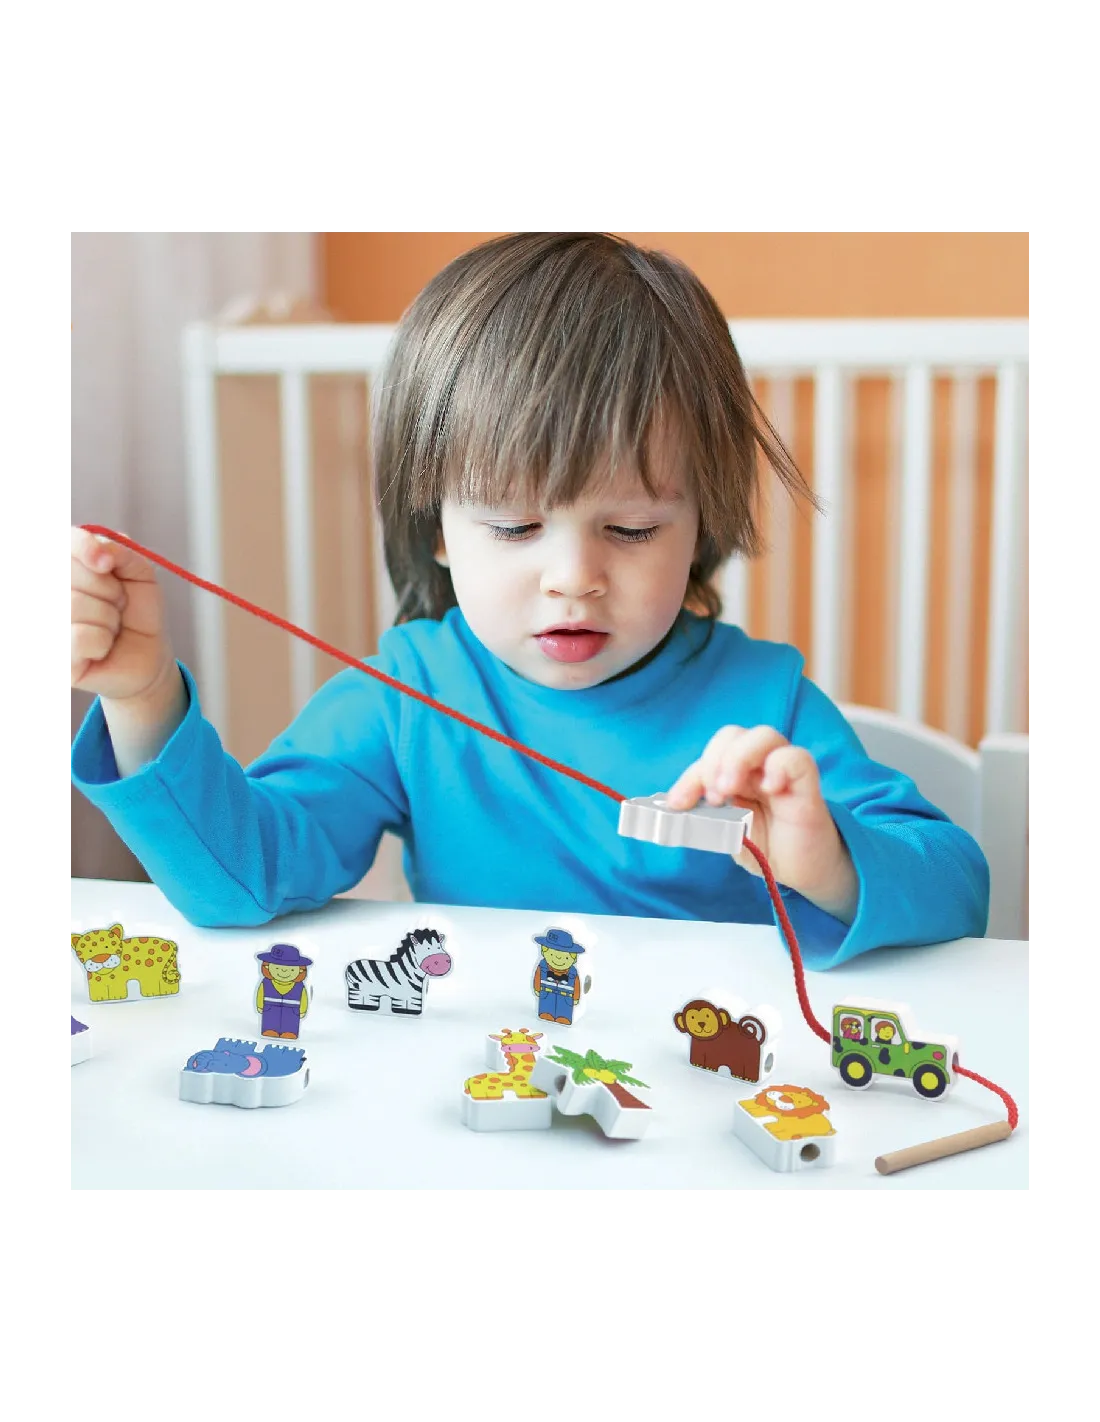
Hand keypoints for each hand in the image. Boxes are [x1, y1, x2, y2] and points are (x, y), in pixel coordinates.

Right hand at [65, 526, 174, 704]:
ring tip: (111, 628)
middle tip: (118, 605)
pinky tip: (100, 649)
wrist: (148, 658)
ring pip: (75, 606)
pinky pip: (77, 637)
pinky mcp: (51, 652)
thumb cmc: (138, 615)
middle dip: (108, 590)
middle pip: (69, 573)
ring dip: (108, 619)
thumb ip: (123, 552)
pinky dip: (101, 642)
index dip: (83, 546)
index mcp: (67, 566)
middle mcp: (48, 591)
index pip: (64, 542)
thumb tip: (101, 549)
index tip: (107, 563)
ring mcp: (47, 621)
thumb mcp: (141, 576)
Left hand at [666, 725, 857, 921]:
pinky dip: (778, 766)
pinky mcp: (806, 785)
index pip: (709, 757)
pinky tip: (769, 789)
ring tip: (729, 790)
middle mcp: (759, 765)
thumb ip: (705, 816)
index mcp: (736, 772)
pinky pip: (796, 758)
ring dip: (738, 759)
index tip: (676, 804)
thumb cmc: (765, 846)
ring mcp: (783, 771)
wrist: (800, 872)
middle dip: (713, 761)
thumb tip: (672, 808)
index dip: (689, 778)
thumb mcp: (726, 833)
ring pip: (763, 736)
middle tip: (712, 797)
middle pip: (732, 735)